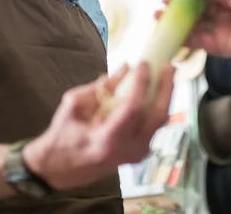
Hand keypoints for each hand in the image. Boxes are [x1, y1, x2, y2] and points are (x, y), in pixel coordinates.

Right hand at [22, 63, 174, 189]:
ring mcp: (137, 154)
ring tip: (166, 74)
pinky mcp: (141, 153)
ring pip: (161, 121)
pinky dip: (158, 106)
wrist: (63, 168)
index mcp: (107, 140)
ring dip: (165, 96)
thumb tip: (125, 68)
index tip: (142, 62)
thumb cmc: (63, 136)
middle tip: (167, 65)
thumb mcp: (73, 106)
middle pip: (157, 116)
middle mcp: (128, 150)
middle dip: (166, 88)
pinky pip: (156, 126)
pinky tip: (157, 90)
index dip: (141, 83)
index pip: (133, 108)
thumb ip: (100, 87)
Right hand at [159, 0, 230, 58]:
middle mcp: (224, 13)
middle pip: (196, 12)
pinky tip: (172, 33)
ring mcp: (221, 30)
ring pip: (195, 28)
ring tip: (160, 19)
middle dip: (178, 11)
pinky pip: (200, 42)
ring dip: (178, 25)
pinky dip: (185, 39)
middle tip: (160, 8)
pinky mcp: (221, 46)